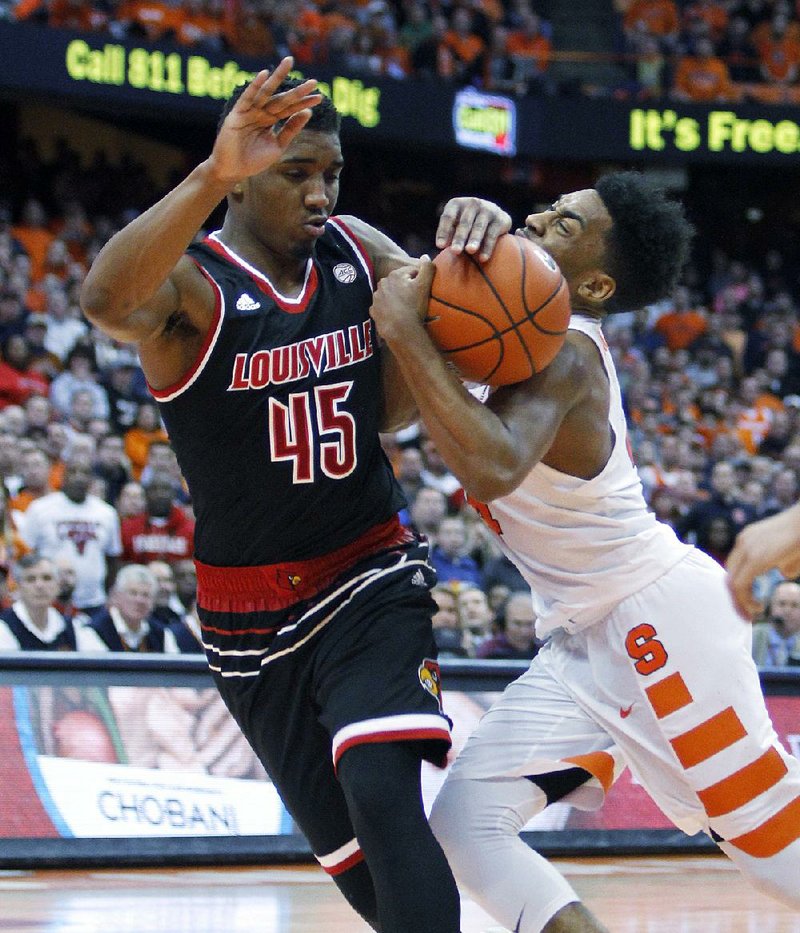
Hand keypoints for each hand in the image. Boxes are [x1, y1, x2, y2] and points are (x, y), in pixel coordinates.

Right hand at [207, 57, 322, 185]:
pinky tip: (264, 75)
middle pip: (281, 99)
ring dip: (277, 77)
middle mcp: (261, 112)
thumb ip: (291, 129)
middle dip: (297, 90)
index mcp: (270, 120)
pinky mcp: (237, 114)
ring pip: (266, 93)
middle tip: (314, 81)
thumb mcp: (278, 145)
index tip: (319, 97)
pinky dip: (254, 86)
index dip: (303, 102)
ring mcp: (249, 112)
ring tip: (289, 63)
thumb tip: (307, 113)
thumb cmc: (254, 161)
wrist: (234, 171)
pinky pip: (247, 98)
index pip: (290, 108)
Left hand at [371, 259, 435, 344]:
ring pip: (389, 294)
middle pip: (399, 283)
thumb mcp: (424, 286)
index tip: (424, 289)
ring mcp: (376, 298)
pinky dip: (388, 309)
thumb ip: (427, 268)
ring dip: (396, 298)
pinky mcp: (374, 311)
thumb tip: (425, 256)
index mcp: (394, 275)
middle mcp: (382, 284)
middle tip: (415, 299)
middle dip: (406, 288)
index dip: (420, 280)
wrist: (401, 330)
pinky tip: (395, 315)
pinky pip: (382, 307)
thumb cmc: (414, 307)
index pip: (411, 272)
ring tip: (406, 308)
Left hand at [435, 197, 511, 261]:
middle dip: (459, 237)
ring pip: (479, 227)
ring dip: (474, 239)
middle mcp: (472, 203)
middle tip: (455, 251)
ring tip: (470, 251)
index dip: (443, 231)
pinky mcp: (501, 219)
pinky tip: (483, 258)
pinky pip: (492, 234)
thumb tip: (441, 246)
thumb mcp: (455, 225)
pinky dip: (487, 247)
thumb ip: (449, 234)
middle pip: (464, 223)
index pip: (448, 217)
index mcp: (456, 204)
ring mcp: (488, 209)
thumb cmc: (468, 225)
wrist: (495, 217)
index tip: (440, 246)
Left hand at [726, 504, 799, 617]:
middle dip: (736, 596)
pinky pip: (740, 584)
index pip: (734, 566)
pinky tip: (758, 607)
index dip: (739, 585)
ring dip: (740, 601)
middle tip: (746, 613)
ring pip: (732, 581)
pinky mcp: (756, 557)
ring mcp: (747, 547)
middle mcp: (743, 541)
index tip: (749, 600)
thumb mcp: (791, 552)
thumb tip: (782, 572)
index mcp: (748, 537)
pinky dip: (745, 599)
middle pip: (730, 574)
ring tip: (751, 613)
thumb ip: (783, 562)